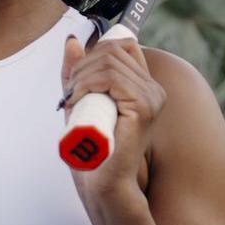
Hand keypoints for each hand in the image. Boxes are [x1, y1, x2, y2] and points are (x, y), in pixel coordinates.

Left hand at [60, 33, 164, 211]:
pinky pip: (111, 78)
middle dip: (83, 65)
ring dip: (82, 76)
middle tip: (71, 91)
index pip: (123, 44)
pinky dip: (88, 84)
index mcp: (144, 86)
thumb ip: (78, 72)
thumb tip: (72, 41)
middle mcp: (153, 89)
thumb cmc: (94, 149)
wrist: (104, 182)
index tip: (79, 75)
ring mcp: (151, 97)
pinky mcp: (143, 107)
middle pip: (113, 49)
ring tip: (74, 99)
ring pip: (109, 62)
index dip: (96, 51)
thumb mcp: (82, 101)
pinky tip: (79, 99)